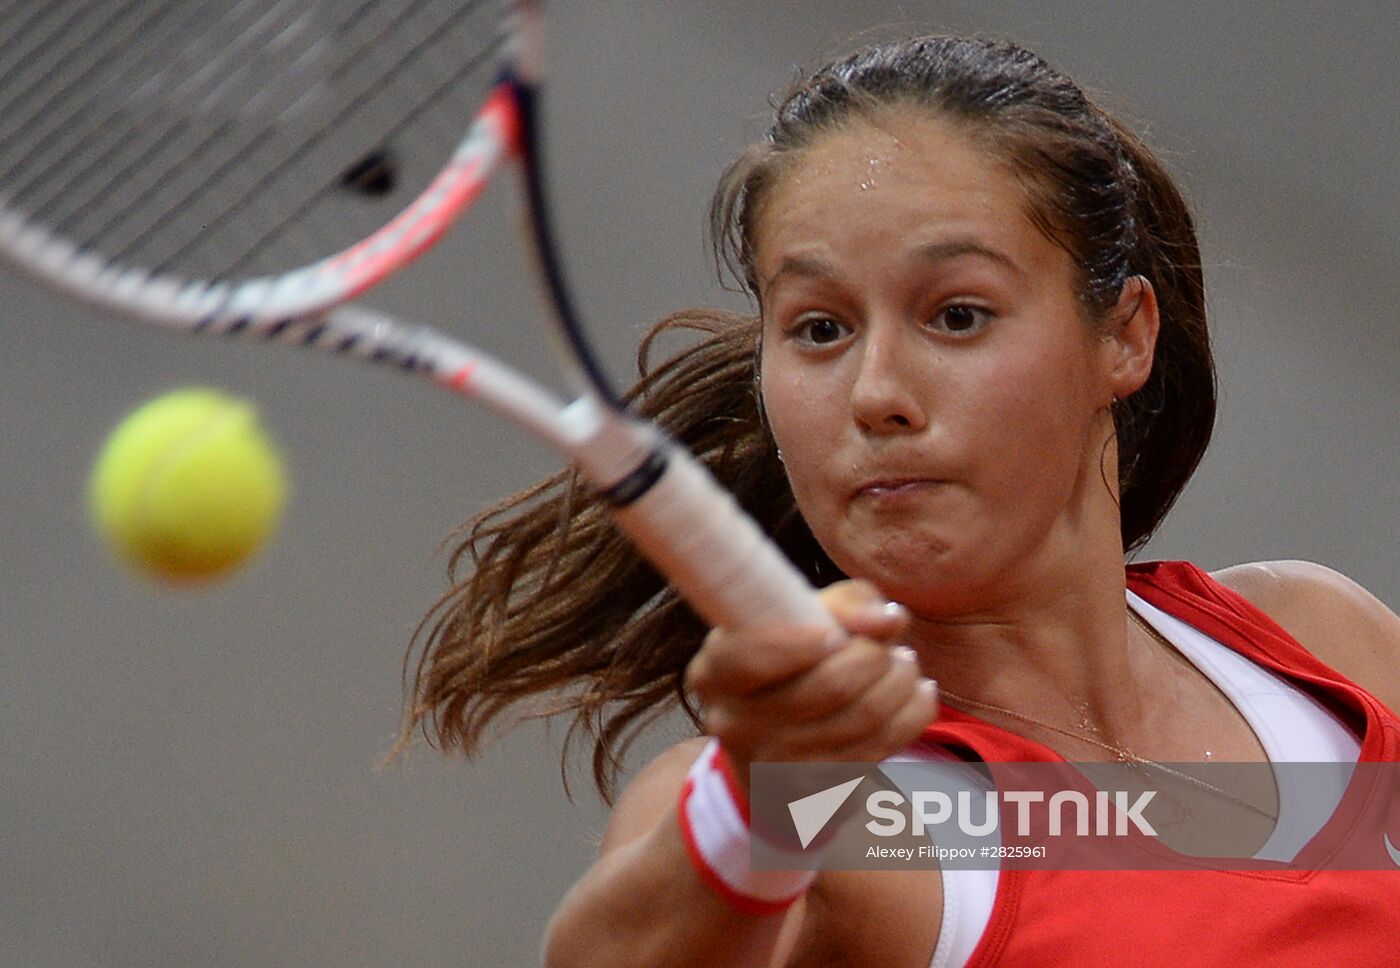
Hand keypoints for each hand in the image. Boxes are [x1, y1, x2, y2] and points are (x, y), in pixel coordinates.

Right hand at [684, 579, 937, 786]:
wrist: (769, 752)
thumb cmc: (787, 665)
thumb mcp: (796, 621)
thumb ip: (846, 605)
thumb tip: (888, 620)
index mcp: (715, 673)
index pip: (754, 656)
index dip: (803, 641)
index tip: (838, 633)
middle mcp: (735, 724)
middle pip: (829, 686)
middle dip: (875, 656)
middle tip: (887, 644)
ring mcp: (774, 767)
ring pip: (865, 717)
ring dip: (901, 681)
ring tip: (904, 663)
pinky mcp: (816, 793)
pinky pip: (884, 747)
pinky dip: (912, 713)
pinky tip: (914, 693)